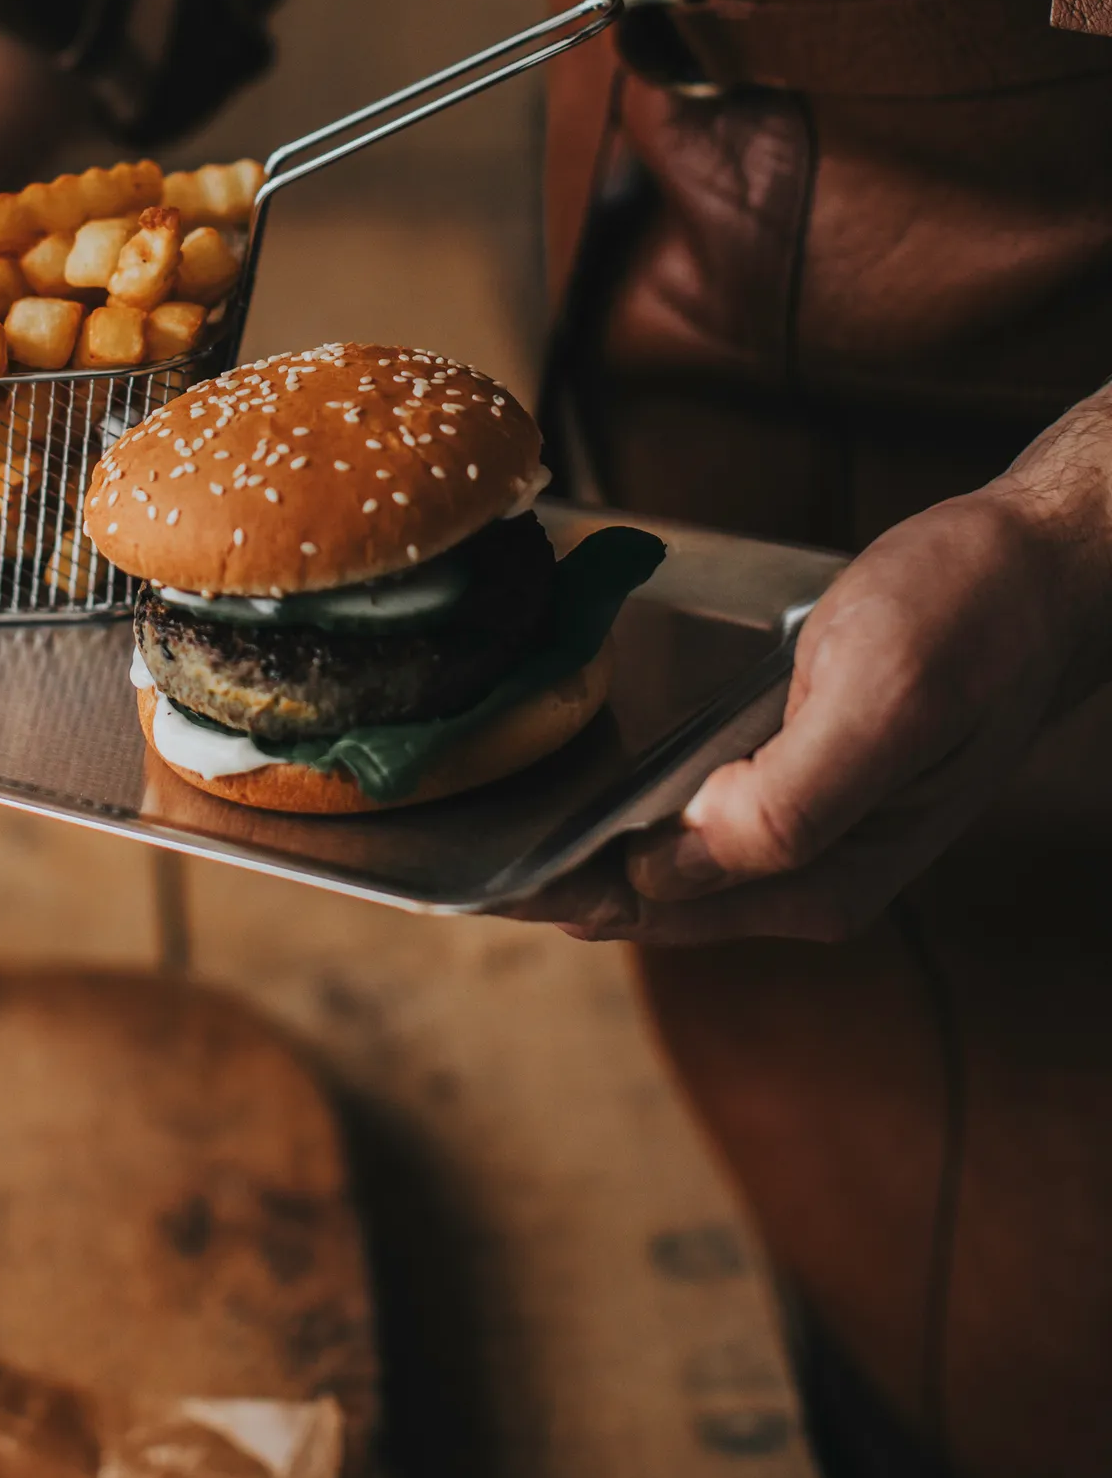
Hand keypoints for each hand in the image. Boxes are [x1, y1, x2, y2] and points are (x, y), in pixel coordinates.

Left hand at [510, 418, 1111, 946]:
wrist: (1039, 570)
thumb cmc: (967, 621)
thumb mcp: (880, 698)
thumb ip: (793, 797)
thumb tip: (687, 853)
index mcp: (820, 880)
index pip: (653, 908)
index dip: (555, 889)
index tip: (463, 869)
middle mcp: (808, 878)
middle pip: (647, 895)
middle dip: (550, 874)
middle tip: (438, 837)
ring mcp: (807, 835)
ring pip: (663, 857)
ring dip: (579, 841)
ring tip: (479, 810)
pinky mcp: (801, 781)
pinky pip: (693, 810)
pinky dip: (627, 799)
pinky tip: (572, 769)